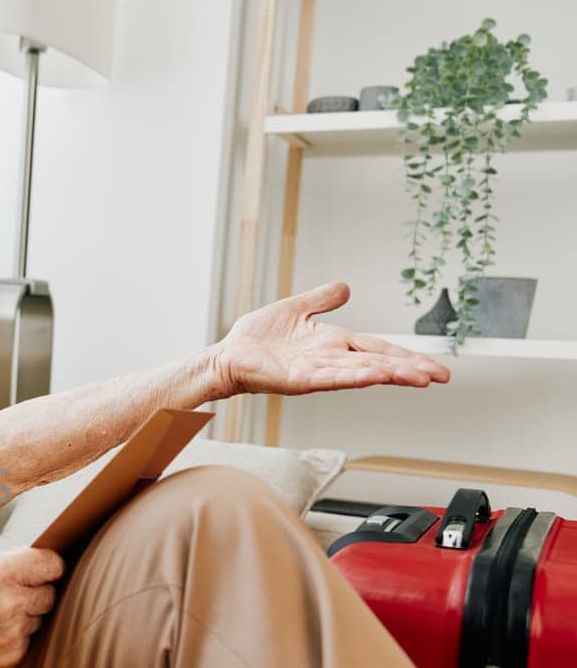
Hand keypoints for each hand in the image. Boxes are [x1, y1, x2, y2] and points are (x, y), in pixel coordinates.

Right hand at [0, 547, 65, 667]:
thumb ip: (5, 566)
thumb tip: (35, 564)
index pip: (52, 565)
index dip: (48, 566)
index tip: (44, 569)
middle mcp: (10, 603)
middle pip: (49, 595)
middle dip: (35, 592)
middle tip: (12, 594)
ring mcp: (12, 632)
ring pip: (37, 619)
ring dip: (23, 616)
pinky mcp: (10, 655)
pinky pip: (26, 641)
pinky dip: (13, 637)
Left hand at [208, 281, 451, 396]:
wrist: (227, 355)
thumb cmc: (257, 338)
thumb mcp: (295, 308)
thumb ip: (321, 299)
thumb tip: (346, 287)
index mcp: (334, 343)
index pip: (378, 349)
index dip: (405, 357)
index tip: (434, 366)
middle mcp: (330, 359)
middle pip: (377, 364)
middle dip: (408, 369)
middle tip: (440, 377)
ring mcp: (316, 372)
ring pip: (360, 372)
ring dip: (389, 374)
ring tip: (418, 378)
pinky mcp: (297, 380)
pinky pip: (330, 378)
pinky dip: (352, 377)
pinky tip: (374, 377)